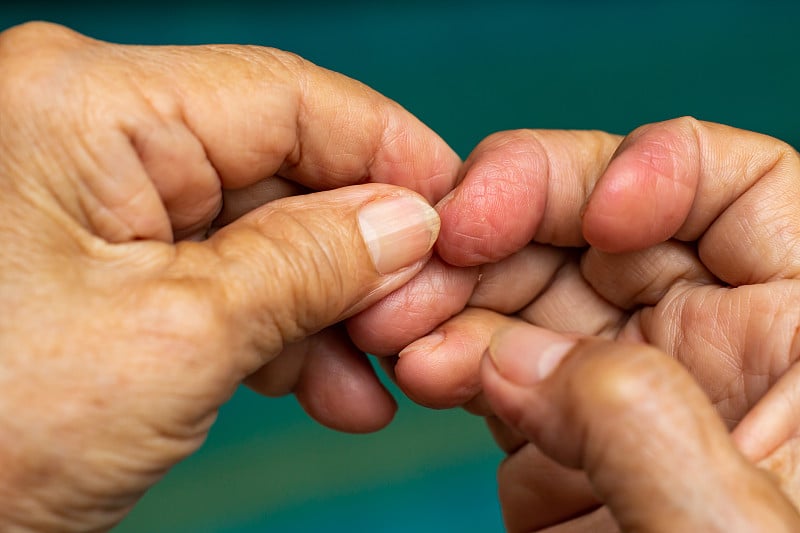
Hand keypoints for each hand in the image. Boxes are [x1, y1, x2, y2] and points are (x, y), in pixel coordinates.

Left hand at [0, 22, 459, 530]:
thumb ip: (309, 266)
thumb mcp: (180, 341)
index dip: (391, 156)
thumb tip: (409, 223)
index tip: (462, 214)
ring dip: (323, 308)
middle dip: (359, 254)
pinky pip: (211, 272)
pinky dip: (271, 329)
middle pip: (277, 170)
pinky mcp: (93, 257)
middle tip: (421, 319)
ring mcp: (87, 194)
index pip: (290, 99)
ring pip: (253, 231)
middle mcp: (85, 127)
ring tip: (376, 379)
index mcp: (90, 106)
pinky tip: (325, 383)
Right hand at [348, 117, 799, 522]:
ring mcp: (619, 383)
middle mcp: (708, 344)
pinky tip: (412, 366)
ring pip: (525, 286)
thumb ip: (646, 426)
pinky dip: (440, 351)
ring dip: (455, 286)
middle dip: (513, 214)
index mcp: (798, 339)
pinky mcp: (552, 430)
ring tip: (401, 320)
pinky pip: (486, 359)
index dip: (663, 167)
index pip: (741, 191)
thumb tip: (522, 358)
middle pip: (601, 220)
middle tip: (441, 245)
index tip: (601, 214)